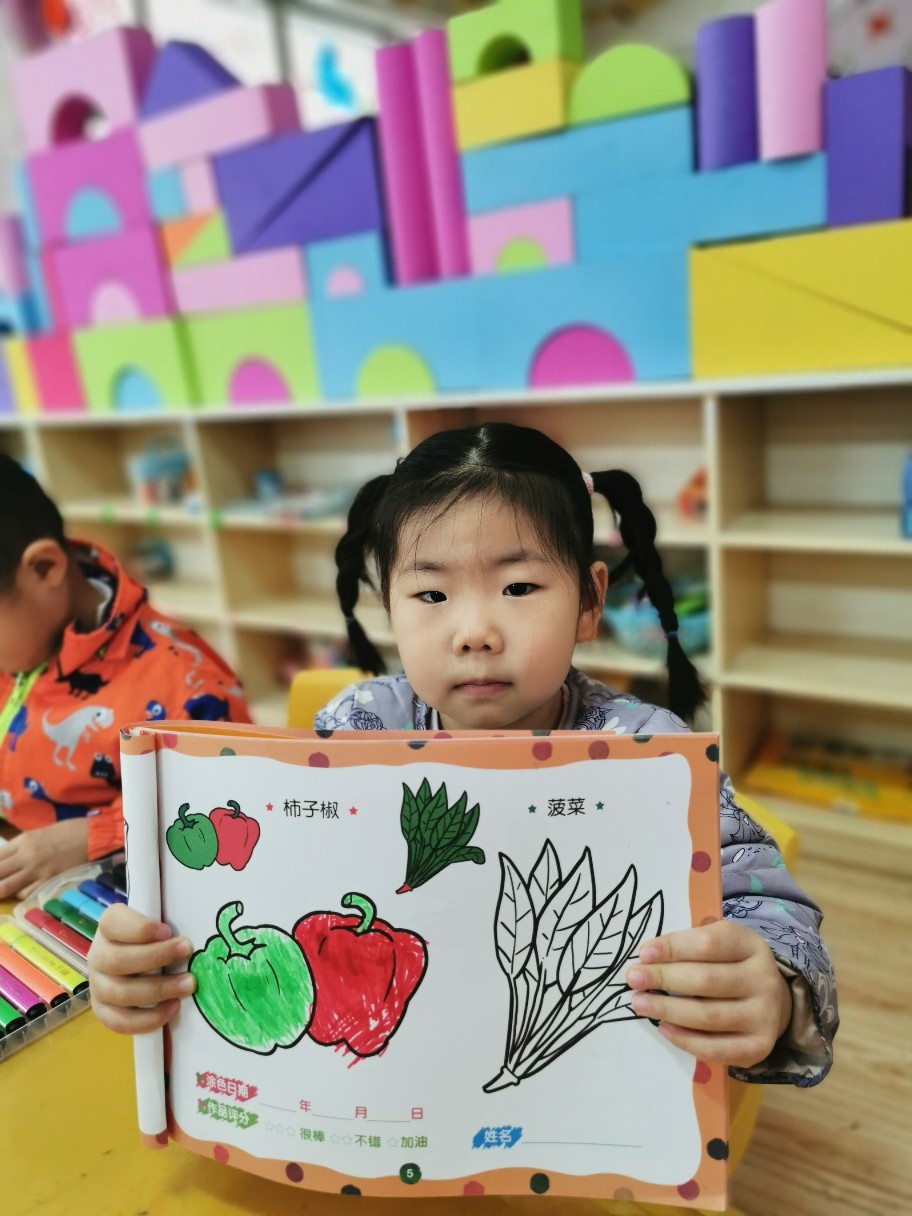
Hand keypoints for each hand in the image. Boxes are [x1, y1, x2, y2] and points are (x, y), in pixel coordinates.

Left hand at [0, 819, 89, 899]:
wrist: (93, 837)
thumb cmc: (67, 833)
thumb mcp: (38, 835)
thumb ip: (19, 849)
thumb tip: (3, 862)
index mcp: (23, 841)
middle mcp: (26, 856)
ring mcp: (38, 870)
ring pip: (6, 887)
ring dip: (2, 891)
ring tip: (2, 893)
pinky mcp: (50, 882)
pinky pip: (26, 894)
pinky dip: (21, 894)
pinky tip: (24, 892)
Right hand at [88, 904, 196, 1034]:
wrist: (138, 962)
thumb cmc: (154, 938)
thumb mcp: (157, 923)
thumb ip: (167, 922)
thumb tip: (197, 927)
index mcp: (110, 926)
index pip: (113, 923)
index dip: (139, 928)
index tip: (167, 930)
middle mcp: (98, 956)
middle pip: (118, 960)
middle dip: (156, 957)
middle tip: (187, 952)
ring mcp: (98, 986)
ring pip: (121, 993)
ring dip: (159, 990)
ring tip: (188, 984)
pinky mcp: (104, 1011)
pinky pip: (120, 1022)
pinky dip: (148, 1019)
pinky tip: (173, 1007)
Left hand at [625, 920, 792, 1068]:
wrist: (772, 1003)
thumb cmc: (731, 966)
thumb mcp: (719, 944)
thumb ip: (688, 945)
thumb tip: (647, 958)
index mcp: (751, 946)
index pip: (709, 944)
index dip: (674, 948)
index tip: (644, 953)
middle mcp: (764, 980)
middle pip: (707, 980)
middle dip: (664, 979)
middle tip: (633, 979)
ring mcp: (765, 1016)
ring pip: (708, 1015)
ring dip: (668, 1010)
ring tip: (640, 1003)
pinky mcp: (759, 1047)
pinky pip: (716, 1048)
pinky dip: (686, 1040)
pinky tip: (664, 1028)